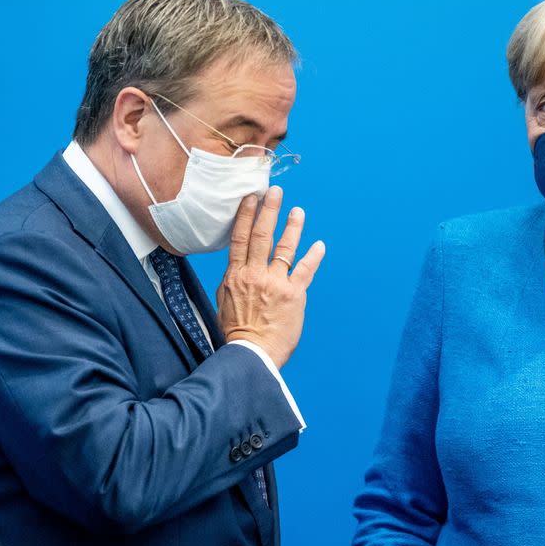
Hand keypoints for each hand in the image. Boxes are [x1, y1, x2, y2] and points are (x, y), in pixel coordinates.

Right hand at [217, 186, 325, 367]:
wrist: (250, 354)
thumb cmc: (236, 331)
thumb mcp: (224, 301)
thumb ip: (233, 280)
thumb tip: (237, 266)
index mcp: (236, 275)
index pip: (240, 238)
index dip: (246, 215)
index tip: (251, 198)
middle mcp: (255, 275)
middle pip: (261, 235)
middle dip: (269, 210)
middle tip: (275, 191)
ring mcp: (276, 283)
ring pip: (284, 248)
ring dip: (292, 227)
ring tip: (298, 211)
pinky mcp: (293, 294)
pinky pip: (305, 270)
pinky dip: (313, 256)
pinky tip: (320, 245)